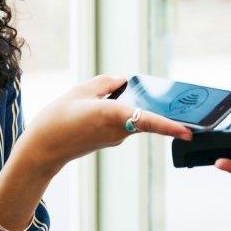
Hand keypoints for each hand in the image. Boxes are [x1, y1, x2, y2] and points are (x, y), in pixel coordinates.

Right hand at [15, 75, 192, 174]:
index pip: (147, 120)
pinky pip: (123, 122)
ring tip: (107, 96)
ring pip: (133, 117)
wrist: (42, 150)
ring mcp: (115, 138)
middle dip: (155, 105)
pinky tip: (100, 106)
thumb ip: (104, 83)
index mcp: (111, 115)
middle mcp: (118, 130)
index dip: (169, 126)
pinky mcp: (110, 141)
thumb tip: (122, 81)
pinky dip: (120, 112)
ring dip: (131, 106)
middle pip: (145, 115)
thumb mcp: (78, 92)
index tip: (188, 131)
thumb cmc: (57, 120)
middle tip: (167, 95)